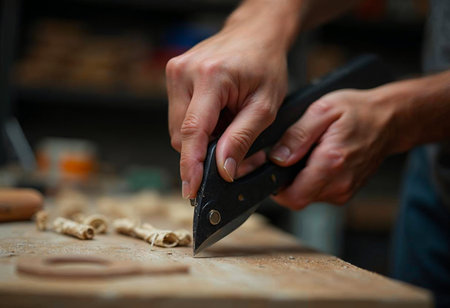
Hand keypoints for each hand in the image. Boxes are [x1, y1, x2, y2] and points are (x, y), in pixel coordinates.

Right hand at [166, 18, 288, 198]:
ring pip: (179, 128)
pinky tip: (219, 115)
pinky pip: (181, 115)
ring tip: (229, 122)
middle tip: (234, 148)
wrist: (255, 34)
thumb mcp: (265, 106)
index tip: (191, 189)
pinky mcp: (174, 76)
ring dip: (204, 137)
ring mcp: (175, 72)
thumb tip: (223, 170)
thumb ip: (242, 138)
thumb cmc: (265, 65)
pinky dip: (200, 125)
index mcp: (211, 77)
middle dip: (206, 150)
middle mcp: (184, 72)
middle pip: (182, 134)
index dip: (191, 164)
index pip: (193, 131)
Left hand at [269, 88, 396, 208]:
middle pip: (298, 199)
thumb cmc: (358, 111)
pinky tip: (317, 160)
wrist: (390, 120)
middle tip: (286, 157)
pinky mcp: (347, 192)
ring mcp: (345, 191)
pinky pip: (320, 193)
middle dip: (285, 182)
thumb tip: (277, 158)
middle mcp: (340, 183)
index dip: (275, 188)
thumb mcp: (322, 110)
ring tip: (306, 155)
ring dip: (299, 181)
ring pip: (308, 197)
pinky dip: (312, 181)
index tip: (270, 170)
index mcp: (331, 162)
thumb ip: (297, 136)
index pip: (293, 196)